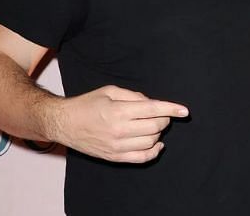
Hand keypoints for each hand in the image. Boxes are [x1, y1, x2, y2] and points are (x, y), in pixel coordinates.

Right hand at [52, 85, 187, 163]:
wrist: (65, 123)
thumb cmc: (86, 104)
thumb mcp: (108, 91)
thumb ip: (133, 96)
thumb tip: (152, 103)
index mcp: (118, 111)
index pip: (153, 110)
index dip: (171, 109)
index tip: (184, 110)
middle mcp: (119, 130)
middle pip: (155, 126)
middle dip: (163, 118)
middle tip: (159, 113)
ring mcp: (118, 146)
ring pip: (152, 141)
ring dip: (157, 132)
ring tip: (150, 125)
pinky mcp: (115, 157)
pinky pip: (142, 158)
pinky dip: (154, 151)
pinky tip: (156, 143)